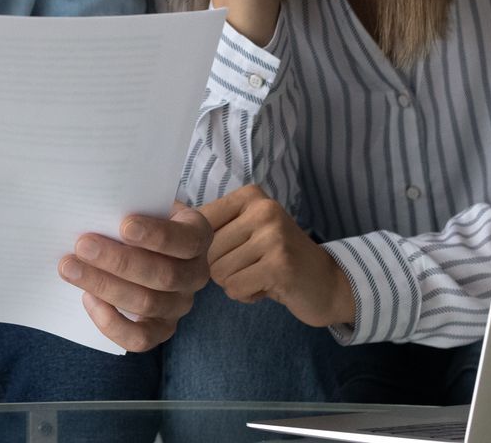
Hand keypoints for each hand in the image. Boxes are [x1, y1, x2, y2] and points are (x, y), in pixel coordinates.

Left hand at [58, 204, 212, 351]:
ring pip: (147, 304)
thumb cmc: (141, 218)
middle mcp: (196, 274)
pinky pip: (139, 338)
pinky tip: (87, 298)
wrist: (144, 246)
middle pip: (164, 275)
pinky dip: (110, 322)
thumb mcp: (143, 204)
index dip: (157, 235)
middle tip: (82, 245)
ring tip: (70, 268)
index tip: (124, 225)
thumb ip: (129, 206)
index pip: (186, 240)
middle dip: (119, 261)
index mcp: (197, 236)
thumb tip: (94, 209)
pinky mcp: (161, 330)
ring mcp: (180, 305)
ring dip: (104, 286)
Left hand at [199, 184, 354, 328]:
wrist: (327, 283)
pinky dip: (245, 295)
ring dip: (234, 283)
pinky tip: (267, 287)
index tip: (224, 251)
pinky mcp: (279, 264)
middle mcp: (263, 209)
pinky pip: (235, 287)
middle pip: (205, 250)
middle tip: (251, 266)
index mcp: (250, 196)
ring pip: (217, 271)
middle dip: (220, 268)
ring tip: (260, 275)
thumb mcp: (246, 231)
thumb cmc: (275, 258)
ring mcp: (273, 235)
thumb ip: (211, 225)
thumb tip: (164, 218)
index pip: (198, 222)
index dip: (201, 247)